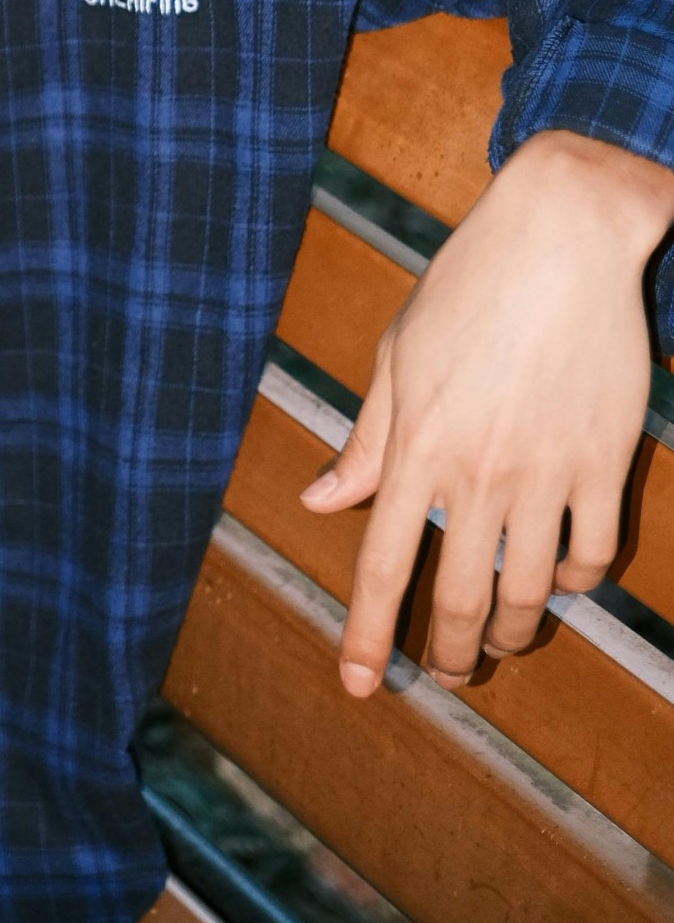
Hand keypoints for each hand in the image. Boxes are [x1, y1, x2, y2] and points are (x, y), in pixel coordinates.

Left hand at [299, 129, 673, 695]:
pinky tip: (564, 578)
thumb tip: (320, 503)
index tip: (358, 684)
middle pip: (460, 598)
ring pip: (531, 593)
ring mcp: (545, 471)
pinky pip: (592, 552)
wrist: (559, 238)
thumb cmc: (467, 287)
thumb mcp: (398, 354)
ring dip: (516, 631)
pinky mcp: (601, 462)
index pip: (383, 564)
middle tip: (448, 673)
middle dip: (450, 652)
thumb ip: (366, 439)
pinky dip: (578, 580)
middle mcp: (478, 471)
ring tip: (505, 640)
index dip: (367, 635)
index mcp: (415, 445)